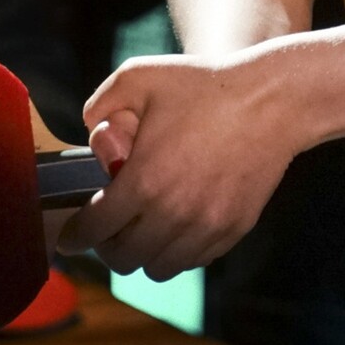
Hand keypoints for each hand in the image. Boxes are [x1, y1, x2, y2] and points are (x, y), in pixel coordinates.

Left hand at [57, 51, 297, 280]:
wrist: (274, 99)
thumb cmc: (207, 85)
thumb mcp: (141, 75)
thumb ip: (100, 104)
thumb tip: (90, 135)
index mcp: (143, 181)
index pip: (95, 230)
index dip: (75, 237)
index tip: (70, 238)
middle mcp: (173, 213)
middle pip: (122, 259)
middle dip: (107, 246)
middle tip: (110, 228)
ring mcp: (206, 226)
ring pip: (158, 269)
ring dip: (144, 253)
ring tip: (144, 229)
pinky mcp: (232, 230)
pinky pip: (193, 261)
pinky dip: (178, 251)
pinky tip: (178, 224)